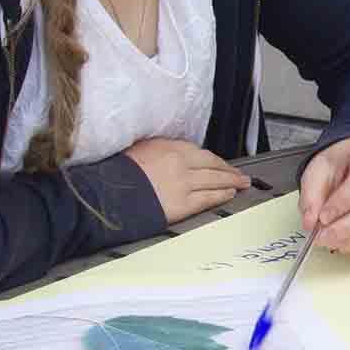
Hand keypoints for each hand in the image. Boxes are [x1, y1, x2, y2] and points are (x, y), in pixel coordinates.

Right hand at [123, 138, 249, 223]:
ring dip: (231, 181)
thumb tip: (164, 155)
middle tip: (240, 172)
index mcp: (166, 146)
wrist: (107, 195)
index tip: (217, 161)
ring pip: (215, 180)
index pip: (197, 151)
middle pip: (211, 164)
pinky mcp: (182, 203)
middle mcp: (179, 162)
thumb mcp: (135, 150)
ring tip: (242, 183)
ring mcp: (183, 183)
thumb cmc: (114, 174)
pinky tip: (230, 194)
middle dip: (227, 168)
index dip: (211, 158)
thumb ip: (156, 152)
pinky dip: (221, 195)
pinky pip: (208, 198)